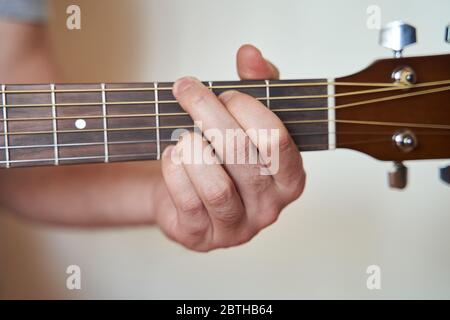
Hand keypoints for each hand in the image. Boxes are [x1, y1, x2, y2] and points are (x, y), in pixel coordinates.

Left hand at [156, 44, 305, 250]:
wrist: (192, 194)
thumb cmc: (226, 155)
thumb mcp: (248, 117)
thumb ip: (257, 83)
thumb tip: (249, 54)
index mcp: (290, 178)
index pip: (277, 141)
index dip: (249, 110)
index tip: (224, 92)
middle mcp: (269, 208)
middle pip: (243, 157)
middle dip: (209, 114)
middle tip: (187, 89)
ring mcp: (237, 227)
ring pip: (217, 188)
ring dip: (194, 149)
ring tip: (183, 132)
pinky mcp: (203, 237)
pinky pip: (188, 202)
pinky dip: (175, 171)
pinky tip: (173, 154)